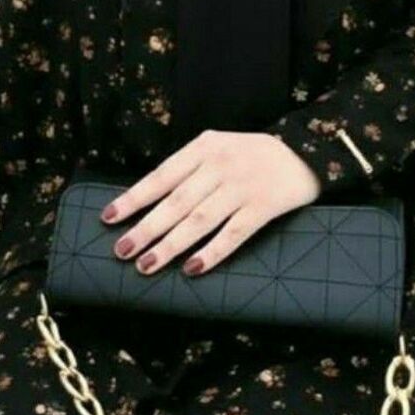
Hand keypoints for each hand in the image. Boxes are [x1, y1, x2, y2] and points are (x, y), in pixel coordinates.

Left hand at [101, 128, 321, 277]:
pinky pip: (233, 233)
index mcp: (205, 146)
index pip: (162, 176)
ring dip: (171, 245)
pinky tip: (192, 268)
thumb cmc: (251, 155)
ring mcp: (243, 185)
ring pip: (199, 219)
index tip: (109, 218)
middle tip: (121, 250)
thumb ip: (189, 170)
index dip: (134, 198)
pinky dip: (212, 252)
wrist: (305, 150)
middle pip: (176, 201)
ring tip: (146, 265)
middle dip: (146, 228)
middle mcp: (220, 164)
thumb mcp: (219, 148)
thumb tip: (148, 204)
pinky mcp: (263, 206)